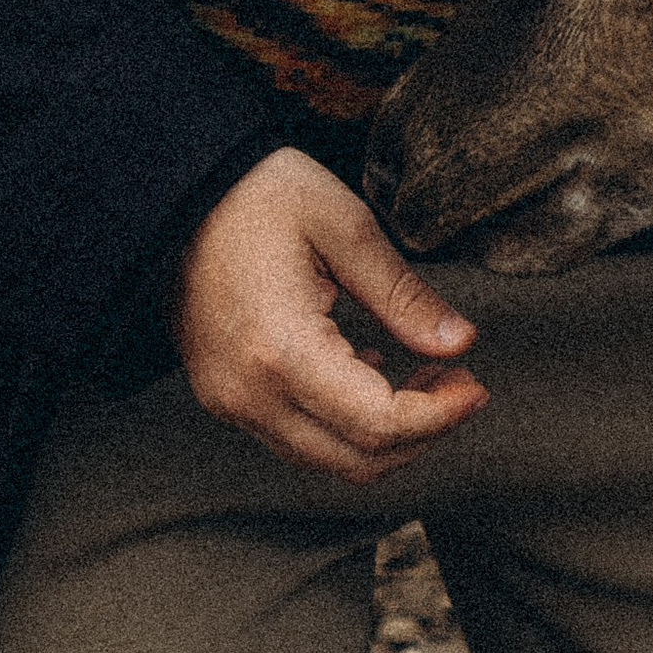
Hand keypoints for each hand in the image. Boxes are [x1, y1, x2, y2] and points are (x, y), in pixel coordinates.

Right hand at [169, 146, 487, 478]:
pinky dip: (345, 424)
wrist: (176, 192)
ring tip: (425, 375)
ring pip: (326, 459)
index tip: (476, 385)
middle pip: (355, 460)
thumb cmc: (262, 194)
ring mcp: (230, 402)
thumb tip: (460, 343)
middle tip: (459, 381)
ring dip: (385, 433)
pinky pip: (296, 438)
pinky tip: (372, 370)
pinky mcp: (224, 396)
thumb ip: (404, 295)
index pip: (378, 425)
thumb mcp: (346, 226)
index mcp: (282, 351)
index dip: (439, 415)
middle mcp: (250, 394)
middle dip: (422, 432)